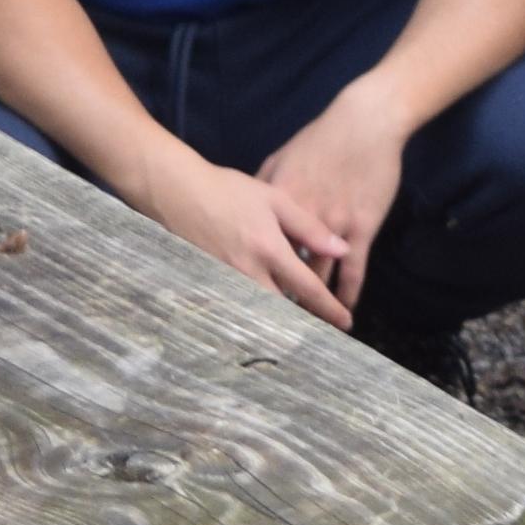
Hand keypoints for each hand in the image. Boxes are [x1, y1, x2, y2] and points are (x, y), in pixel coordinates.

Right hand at [132, 146, 356, 325]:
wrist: (178, 193)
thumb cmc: (230, 192)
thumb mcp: (276, 200)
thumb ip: (310, 227)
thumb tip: (342, 250)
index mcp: (270, 250)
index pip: (307, 289)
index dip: (328, 308)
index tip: (346, 323)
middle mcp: (247, 273)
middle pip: (282, 311)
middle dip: (304, 324)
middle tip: (324, 332)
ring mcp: (224, 283)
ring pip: (259, 313)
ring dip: (280, 323)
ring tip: (299, 329)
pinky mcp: (208, 286)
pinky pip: (237, 308)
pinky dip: (253, 315)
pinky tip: (264, 317)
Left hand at [255, 87, 414, 314]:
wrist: (364, 122)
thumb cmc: (321, 138)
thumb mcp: (279, 160)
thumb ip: (260, 189)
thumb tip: (243, 209)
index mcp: (273, 210)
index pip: (255, 255)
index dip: (247, 282)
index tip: (241, 307)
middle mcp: (298, 225)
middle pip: (283, 275)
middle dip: (277, 306)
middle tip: (272, 332)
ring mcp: (332, 228)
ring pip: (318, 278)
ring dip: (314, 306)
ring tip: (309, 330)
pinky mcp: (361, 227)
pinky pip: (354, 270)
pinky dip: (349, 292)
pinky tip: (346, 309)